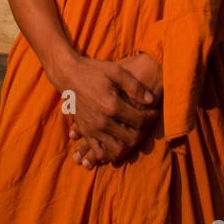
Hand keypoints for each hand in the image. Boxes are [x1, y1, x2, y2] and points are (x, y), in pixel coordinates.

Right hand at [67, 52, 161, 169]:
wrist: (69, 75)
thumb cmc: (94, 70)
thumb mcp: (116, 71)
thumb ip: (135, 86)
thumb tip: (151, 101)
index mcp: (112, 105)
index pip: (140, 120)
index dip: (151, 118)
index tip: (154, 112)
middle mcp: (102, 121)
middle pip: (131, 138)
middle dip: (143, 132)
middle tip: (146, 124)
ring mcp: (92, 129)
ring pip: (117, 149)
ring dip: (129, 145)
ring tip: (133, 133)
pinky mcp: (85, 132)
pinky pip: (100, 152)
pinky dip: (110, 152)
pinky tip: (117, 141)